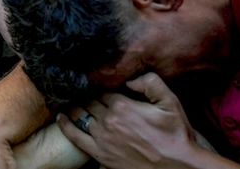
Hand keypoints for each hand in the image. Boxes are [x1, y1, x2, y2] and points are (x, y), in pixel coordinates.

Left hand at [57, 73, 197, 168]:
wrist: (178, 167)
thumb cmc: (175, 135)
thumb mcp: (170, 102)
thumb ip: (151, 83)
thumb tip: (130, 78)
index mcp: (123, 105)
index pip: (103, 90)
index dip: (99, 86)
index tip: (95, 82)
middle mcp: (109, 120)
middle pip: (90, 101)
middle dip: (86, 95)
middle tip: (80, 90)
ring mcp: (102, 137)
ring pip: (81, 115)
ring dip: (75, 107)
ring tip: (69, 101)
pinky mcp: (99, 153)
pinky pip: (75, 136)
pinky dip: (65, 126)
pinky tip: (61, 118)